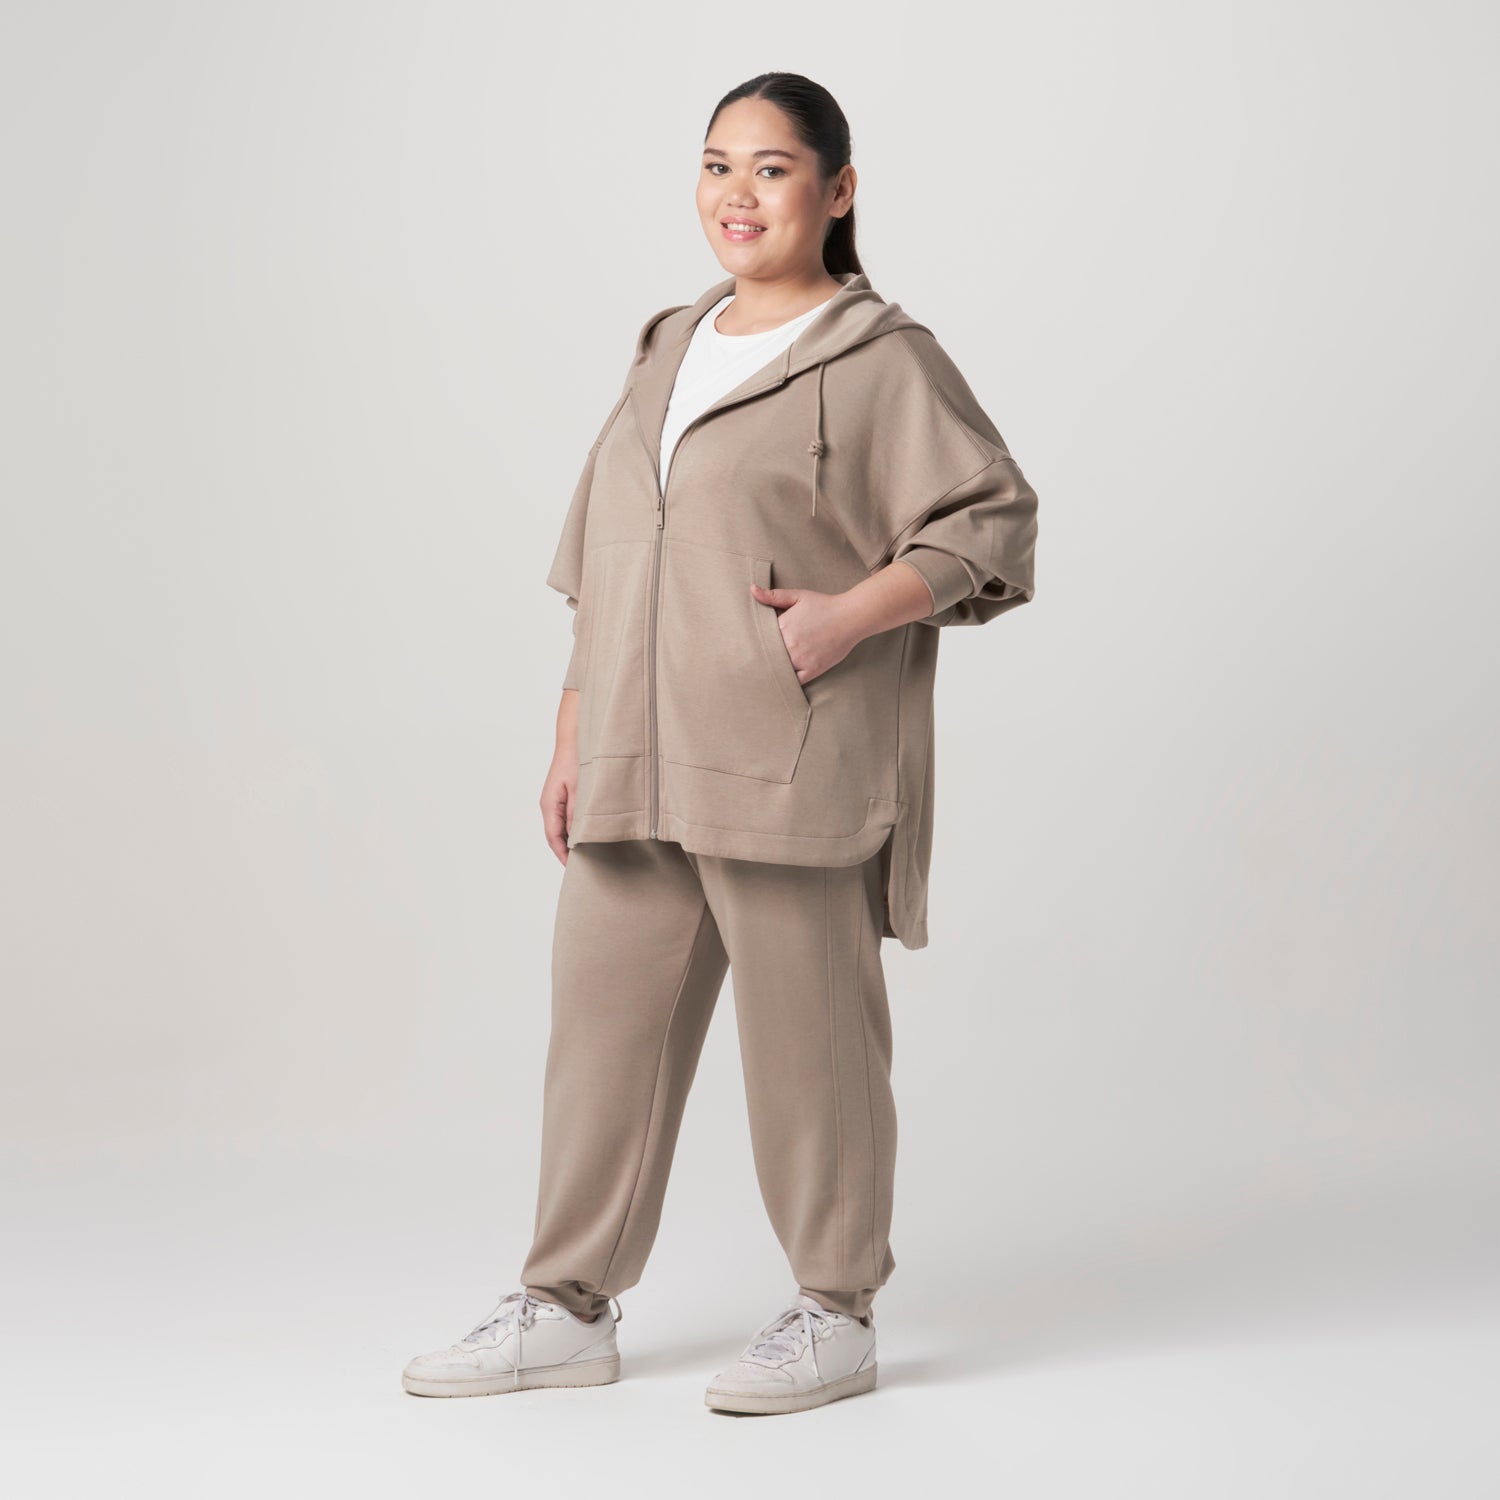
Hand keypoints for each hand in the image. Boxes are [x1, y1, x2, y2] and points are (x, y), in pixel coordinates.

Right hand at [541, 691, 579, 863]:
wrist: (576, 735)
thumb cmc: (578, 758)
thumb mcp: (581, 789)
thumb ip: (577, 814)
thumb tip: (576, 839)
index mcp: (549, 804)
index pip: (554, 838)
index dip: (563, 856)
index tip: (575, 870)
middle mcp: (550, 804)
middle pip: (556, 836)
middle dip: (568, 852)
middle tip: (585, 868)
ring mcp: (556, 800)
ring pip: (563, 827)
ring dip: (573, 840)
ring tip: (590, 855)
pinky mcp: (565, 795)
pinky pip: (568, 817)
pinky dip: (577, 828)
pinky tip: (590, 833)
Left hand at [749, 583, 860, 685]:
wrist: (851, 617)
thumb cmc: (824, 605)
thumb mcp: (798, 596)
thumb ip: (773, 596)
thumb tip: (752, 589)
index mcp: (782, 627)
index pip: (761, 638)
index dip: (756, 641)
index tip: (751, 644)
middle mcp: (789, 645)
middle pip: (767, 655)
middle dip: (762, 656)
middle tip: (751, 662)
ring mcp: (801, 659)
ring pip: (779, 669)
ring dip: (773, 669)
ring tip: (764, 672)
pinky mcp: (813, 669)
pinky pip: (795, 681)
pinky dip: (788, 681)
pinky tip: (782, 680)